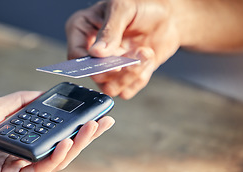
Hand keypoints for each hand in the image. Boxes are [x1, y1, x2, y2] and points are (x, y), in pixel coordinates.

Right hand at [66, 0, 180, 98]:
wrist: (167, 15)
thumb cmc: (141, 5)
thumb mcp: (122, 8)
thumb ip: (109, 31)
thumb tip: (96, 54)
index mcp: (82, 31)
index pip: (75, 56)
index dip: (93, 64)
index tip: (115, 61)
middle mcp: (93, 53)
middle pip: (94, 75)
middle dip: (118, 68)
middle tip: (136, 52)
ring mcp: (108, 67)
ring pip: (109, 88)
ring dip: (130, 75)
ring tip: (144, 53)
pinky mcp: (124, 77)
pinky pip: (126, 92)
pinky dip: (139, 79)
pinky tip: (148, 59)